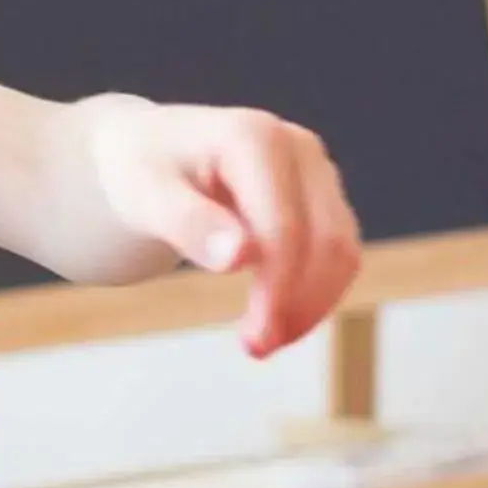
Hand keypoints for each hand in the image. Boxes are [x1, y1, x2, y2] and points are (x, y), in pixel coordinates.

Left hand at [87, 105, 361, 356]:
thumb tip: (239, 257)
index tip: (254, 340)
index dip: (277, 291)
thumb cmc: (144, 172)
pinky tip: (278, 319)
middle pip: (326, 241)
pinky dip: (316, 293)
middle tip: (256, 348)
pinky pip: (338, 252)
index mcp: (254, 138)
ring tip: (264, 340)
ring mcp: (317, 169)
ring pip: (342, 250)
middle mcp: (297, 146)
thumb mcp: (146, 197)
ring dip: (312, 305)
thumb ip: (189, 223)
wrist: (153, 151)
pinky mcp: (323, 194)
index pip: (284, 229)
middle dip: (298, 304)